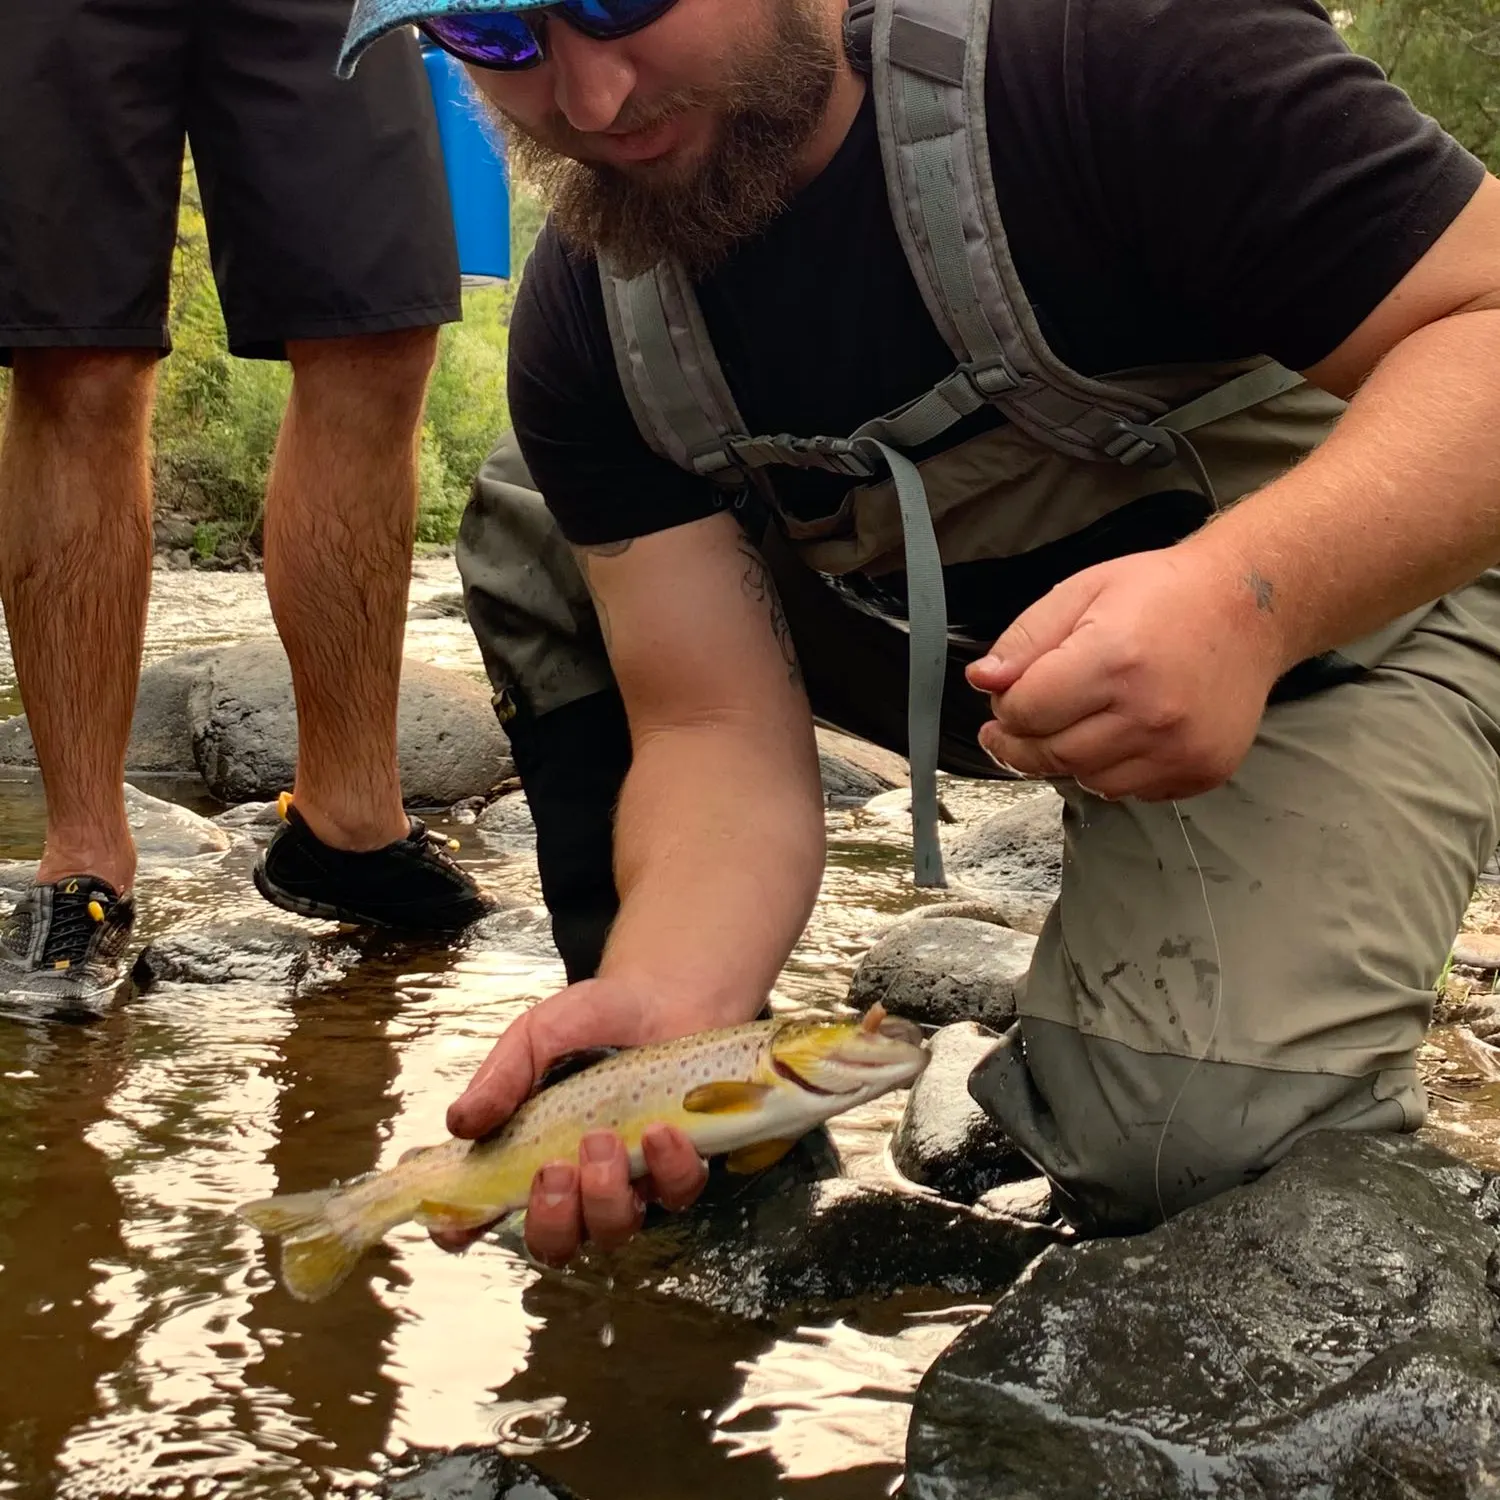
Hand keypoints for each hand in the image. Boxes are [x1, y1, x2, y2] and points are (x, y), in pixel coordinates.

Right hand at [436, 976, 715, 1265]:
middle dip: (552, 1218)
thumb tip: (459, 1122)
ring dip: (606, 1194)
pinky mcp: (678, 1168)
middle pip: (554, 1241)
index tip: (462, 1223)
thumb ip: (503, 1076)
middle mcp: (576, 1181)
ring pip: (614, 1227)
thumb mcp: (538, 1034)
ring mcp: (628, 1180)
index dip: (465, 1228)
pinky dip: (668, 1167)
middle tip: (557, 1168)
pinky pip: (676, 1192)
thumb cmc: (594, 1019)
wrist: (662, 995)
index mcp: (527, 1152)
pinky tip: (661, 1130)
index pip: (484, 1210)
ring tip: (605, 1139)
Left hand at [966, 544, 1288, 801]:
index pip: (1027, 712)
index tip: (1006, 697)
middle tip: (1018, 723)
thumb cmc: (1162, 594)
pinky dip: (1112, 770)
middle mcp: (1151, 711)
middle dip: (1022, 742)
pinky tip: (1121, 732)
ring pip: (1087, 781)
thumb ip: (1026, 640)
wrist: (1249, 609)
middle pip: (1051, 755)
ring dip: (1068, 758)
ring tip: (1080, 719)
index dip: (1005, 706)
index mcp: (1115, 658)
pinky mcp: (1201, 771)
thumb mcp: (1082, 592)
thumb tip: (984, 681)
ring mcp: (1180, 748)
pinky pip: (1131, 792)